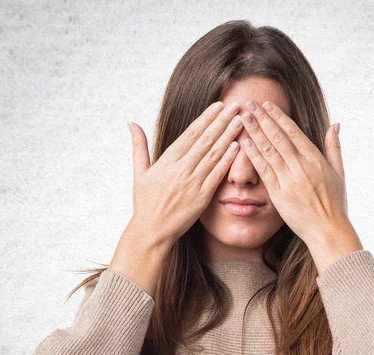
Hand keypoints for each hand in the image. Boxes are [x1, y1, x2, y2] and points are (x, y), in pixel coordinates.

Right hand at [126, 100, 242, 246]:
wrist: (152, 231)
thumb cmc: (145, 203)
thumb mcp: (139, 173)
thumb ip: (139, 146)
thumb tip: (131, 123)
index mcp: (167, 161)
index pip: (191, 133)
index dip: (206, 118)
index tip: (218, 105)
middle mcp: (181, 169)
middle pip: (206, 140)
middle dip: (223, 121)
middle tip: (237, 105)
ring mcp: (192, 183)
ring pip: (214, 154)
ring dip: (229, 136)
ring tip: (242, 121)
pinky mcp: (201, 197)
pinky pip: (217, 175)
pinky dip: (227, 161)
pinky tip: (238, 148)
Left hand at [239, 100, 352, 247]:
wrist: (327, 230)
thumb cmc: (334, 204)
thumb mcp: (339, 173)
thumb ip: (334, 148)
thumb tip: (335, 124)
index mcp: (315, 159)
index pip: (293, 132)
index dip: (279, 117)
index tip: (267, 105)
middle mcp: (301, 166)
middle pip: (278, 137)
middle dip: (262, 118)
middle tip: (248, 103)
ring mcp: (289, 179)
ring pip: (269, 150)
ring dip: (254, 131)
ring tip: (242, 117)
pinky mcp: (279, 193)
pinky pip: (264, 170)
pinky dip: (253, 155)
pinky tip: (244, 142)